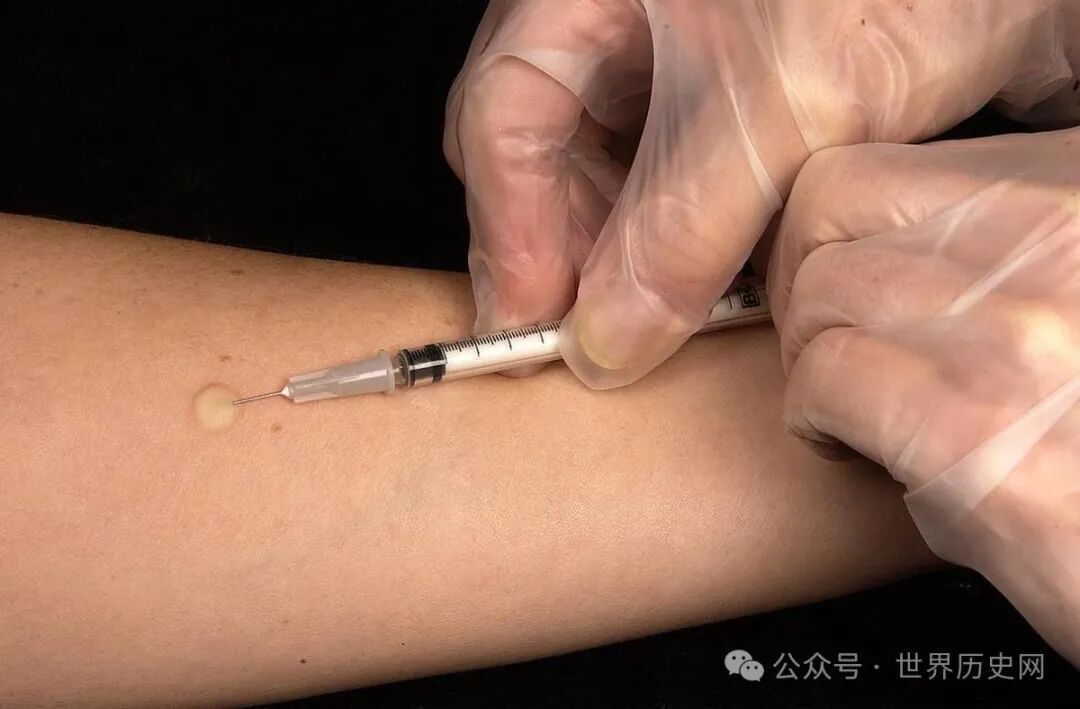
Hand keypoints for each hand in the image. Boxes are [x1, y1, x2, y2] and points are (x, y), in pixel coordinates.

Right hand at [444, 0, 1076, 386]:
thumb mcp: (774, 109)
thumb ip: (678, 231)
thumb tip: (607, 337)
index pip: (504, 117)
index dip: (509, 231)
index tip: (533, 324)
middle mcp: (620, 24)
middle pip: (548, 158)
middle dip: (573, 254)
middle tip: (604, 336)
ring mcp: (675, 62)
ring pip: (614, 181)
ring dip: (635, 259)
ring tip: (670, 314)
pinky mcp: (732, 102)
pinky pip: (679, 186)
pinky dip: (692, 243)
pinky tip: (719, 281)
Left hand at [768, 127, 1079, 663]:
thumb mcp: (1075, 288)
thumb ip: (1008, 249)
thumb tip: (903, 247)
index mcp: (1079, 182)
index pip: (890, 159)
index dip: (839, 223)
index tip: (843, 275)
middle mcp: (1057, 228)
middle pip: (830, 200)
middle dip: (801, 276)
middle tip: (829, 339)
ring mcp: (1019, 321)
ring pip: (818, 288)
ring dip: (811, 352)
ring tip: (855, 404)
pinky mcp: (971, 424)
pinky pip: (821, 379)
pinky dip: (815, 420)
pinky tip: (860, 451)